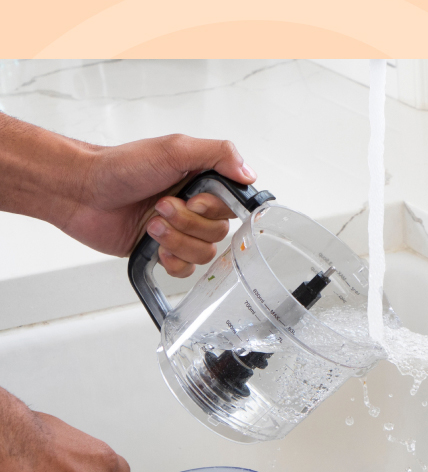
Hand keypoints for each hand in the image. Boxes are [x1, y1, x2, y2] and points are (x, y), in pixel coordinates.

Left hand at [65, 136, 256, 277]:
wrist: (81, 192)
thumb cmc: (120, 166)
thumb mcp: (174, 149)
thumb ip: (218, 154)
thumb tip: (249, 173)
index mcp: (201, 182)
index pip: (232, 205)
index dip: (215, 208)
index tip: (194, 199)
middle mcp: (192, 207)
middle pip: (219, 232)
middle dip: (188, 223)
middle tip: (161, 206)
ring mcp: (178, 231)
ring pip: (204, 253)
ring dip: (176, 240)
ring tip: (152, 224)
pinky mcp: (163, 252)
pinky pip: (186, 270)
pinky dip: (173, 261)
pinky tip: (156, 247)